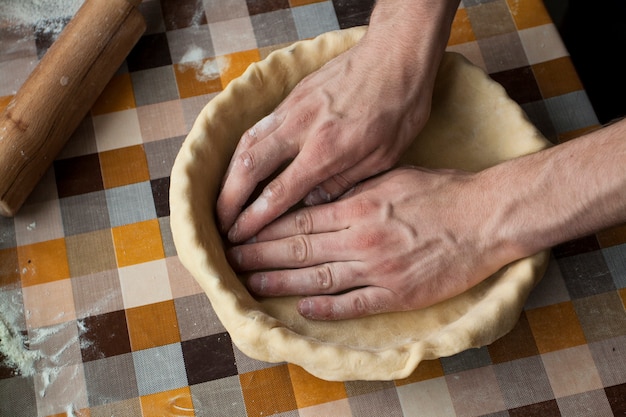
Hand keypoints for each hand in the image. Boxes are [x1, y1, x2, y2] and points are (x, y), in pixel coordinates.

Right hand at [216, 35, 435, 243]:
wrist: (396, 54)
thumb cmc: (399, 108)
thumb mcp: (383, 157)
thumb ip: (342, 181)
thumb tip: (311, 201)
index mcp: (326, 150)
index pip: (278, 192)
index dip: (253, 218)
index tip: (238, 235)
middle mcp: (301, 129)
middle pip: (249, 167)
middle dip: (229, 199)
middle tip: (220, 223)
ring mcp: (293, 109)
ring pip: (247, 143)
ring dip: (230, 174)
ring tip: (224, 197)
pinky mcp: (293, 95)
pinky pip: (259, 125)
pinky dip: (244, 149)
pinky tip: (242, 162)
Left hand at [226, 167, 514, 319]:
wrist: (483, 217)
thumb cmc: (441, 191)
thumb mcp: (392, 177)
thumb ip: (355, 190)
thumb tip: (322, 196)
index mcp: (358, 206)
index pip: (300, 219)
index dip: (266, 227)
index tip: (242, 231)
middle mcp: (361, 237)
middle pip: (300, 247)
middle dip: (260, 253)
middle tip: (231, 259)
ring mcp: (378, 268)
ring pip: (318, 277)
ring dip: (281, 282)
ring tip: (251, 284)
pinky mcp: (398, 293)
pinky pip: (355, 303)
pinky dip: (327, 307)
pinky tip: (303, 308)